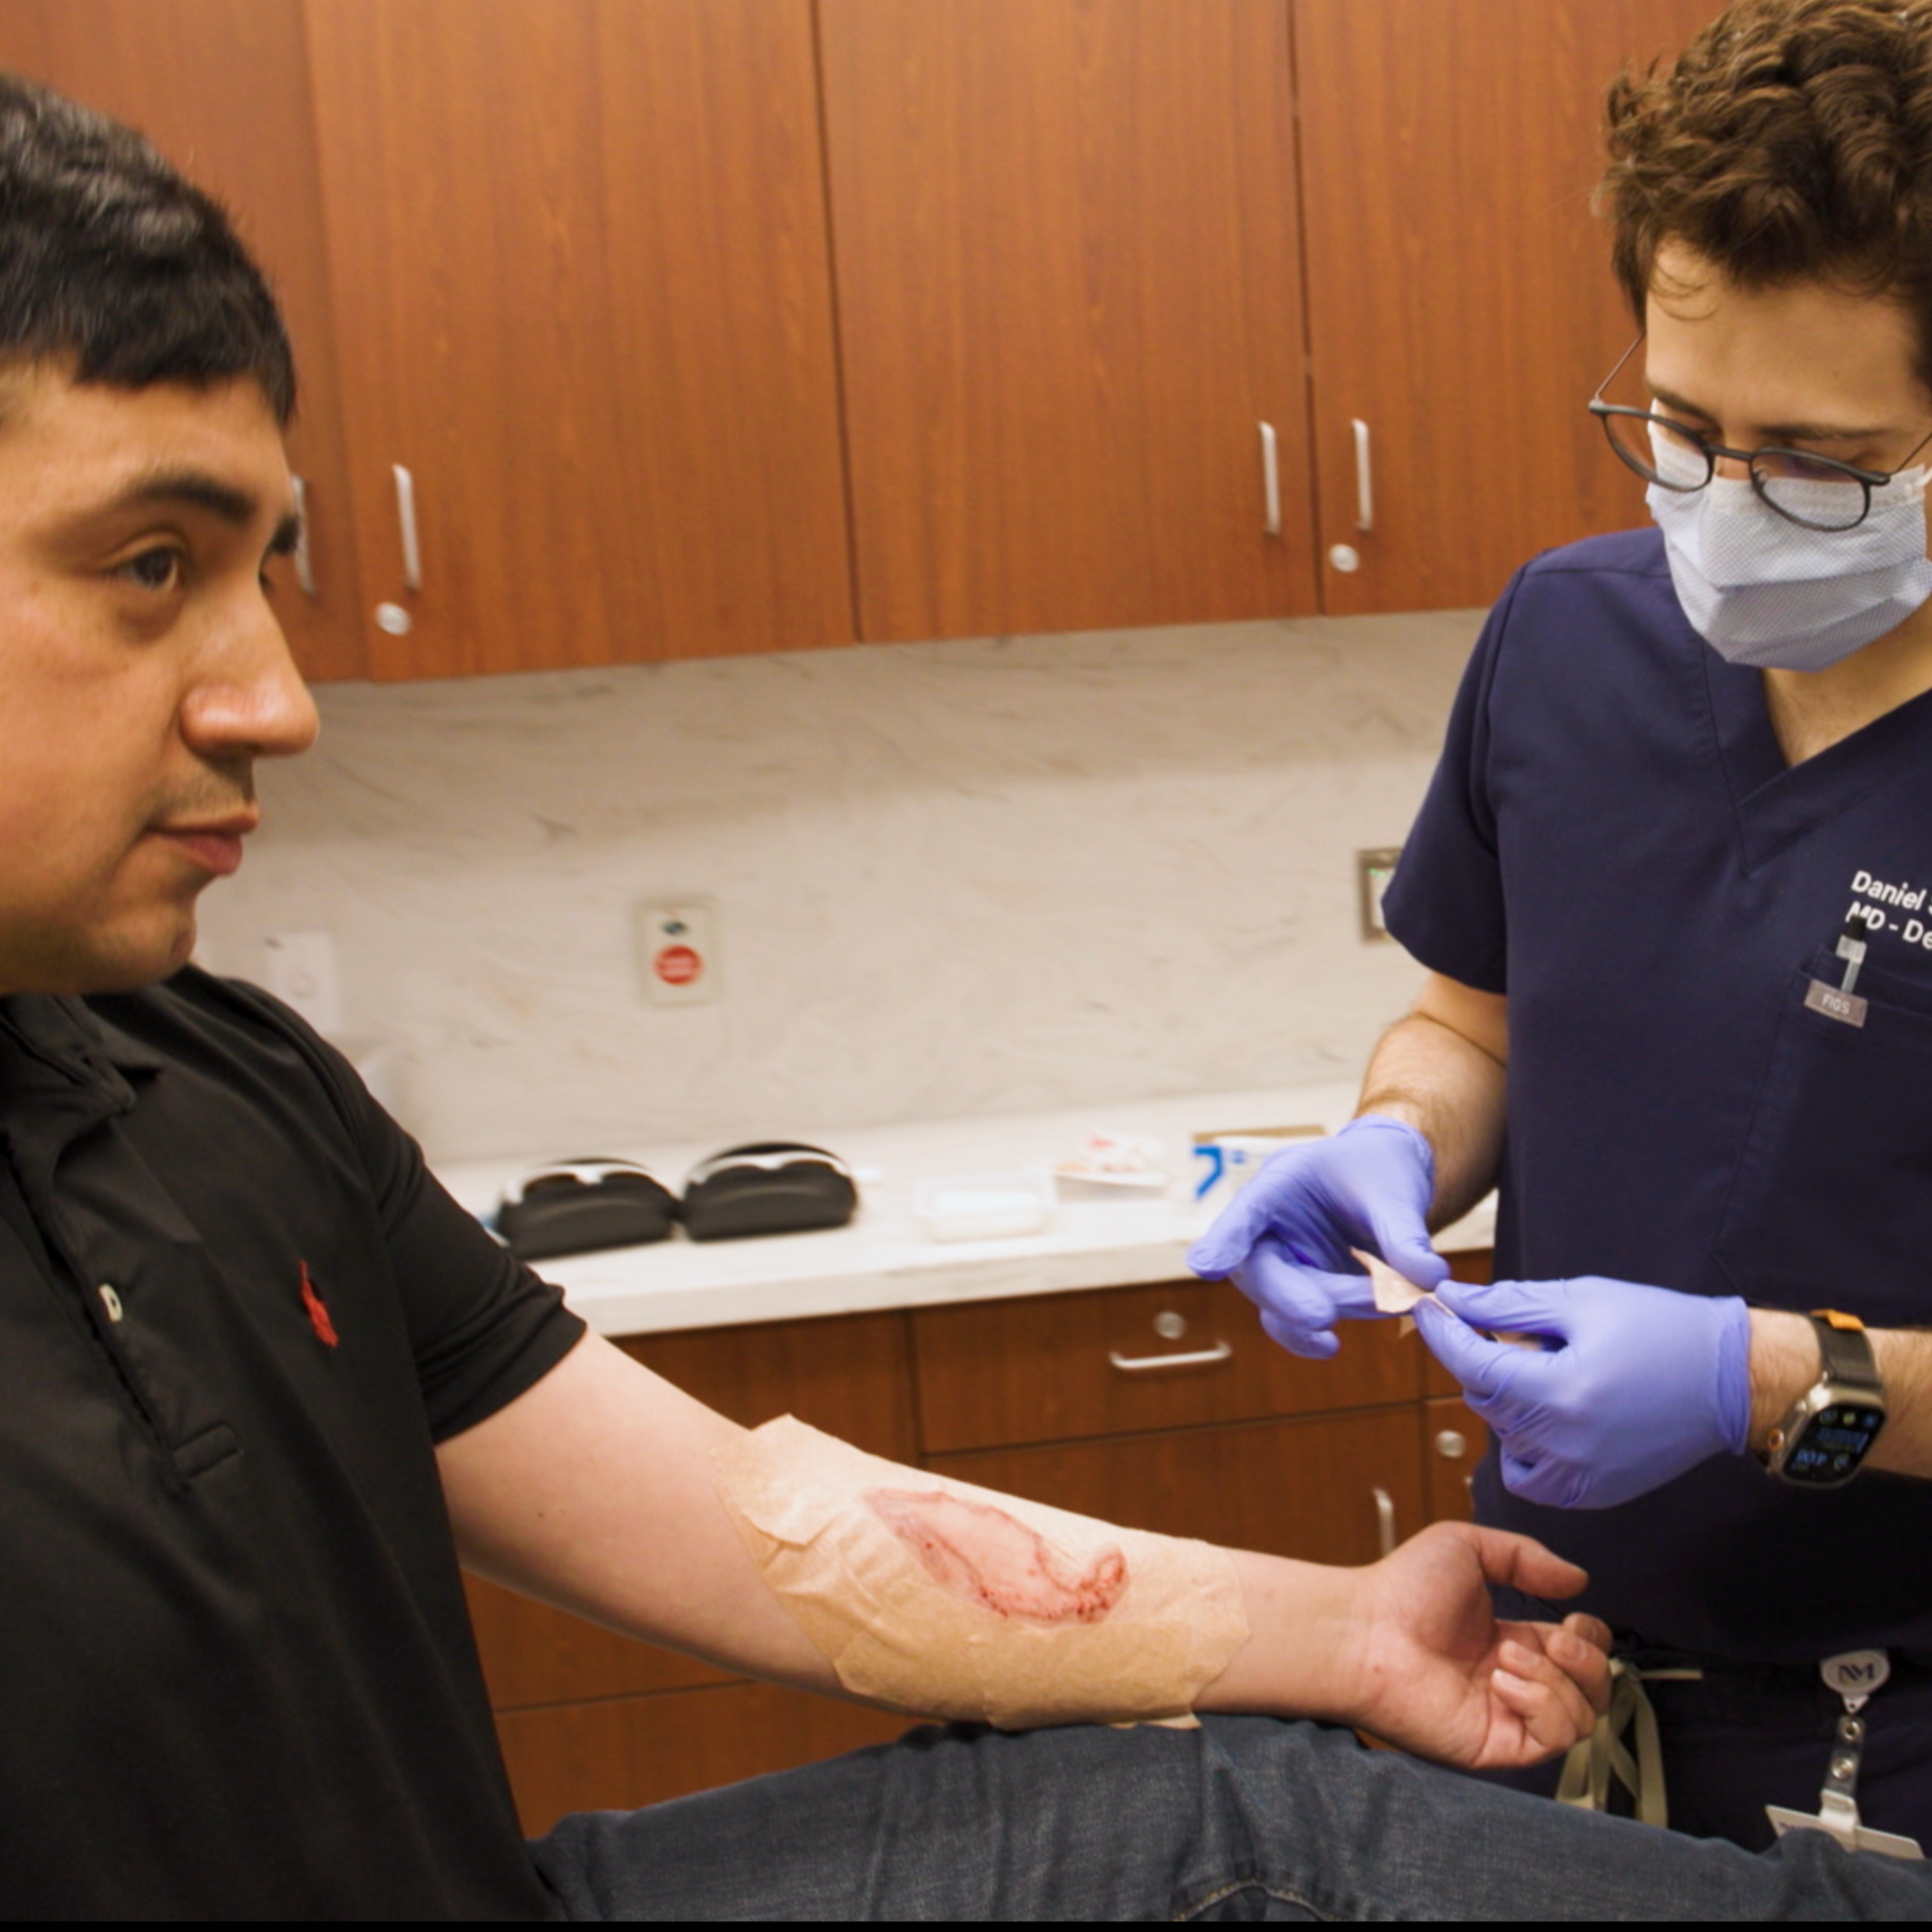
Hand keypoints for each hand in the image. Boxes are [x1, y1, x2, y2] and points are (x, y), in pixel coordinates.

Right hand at [1186, 1115, 1446, 1357]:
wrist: (1388, 1177)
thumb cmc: (1381, 1168)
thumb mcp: (1395, 1190)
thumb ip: (1406, 1234)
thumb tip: (1429, 1280)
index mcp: (1279, 1185)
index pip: (1244, 1213)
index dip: (1224, 1241)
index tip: (1208, 1268)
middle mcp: (1268, 1228)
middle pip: (1258, 1270)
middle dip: (1288, 1296)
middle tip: (1324, 1315)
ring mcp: (1283, 1264)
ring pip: (1278, 1303)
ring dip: (1324, 1312)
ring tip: (1384, 1304)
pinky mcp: (1303, 1291)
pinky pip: (1294, 1323)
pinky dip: (1309, 1338)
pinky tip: (1330, 1347)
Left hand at [1330, 1522, 1611, 1768]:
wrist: (1363, 1630)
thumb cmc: (1402, 1586)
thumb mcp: (1467, 1548)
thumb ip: (1525, 1556)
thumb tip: (1578, 1577)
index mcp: (1511, 1642)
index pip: (1579, 1653)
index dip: (1591, 1639)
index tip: (1573, 1618)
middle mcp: (1514, 1682)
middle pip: (1592, 1690)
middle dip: (1588, 1661)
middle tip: (1557, 1639)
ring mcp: (1506, 1716)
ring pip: (1580, 1717)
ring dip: (1557, 1680)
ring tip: (1506, 1657)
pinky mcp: (1494, 1745)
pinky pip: (1551, 1741)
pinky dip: (1541, 1707)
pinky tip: (1501, 1682)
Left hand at [1413, 1276, 1750, 1509]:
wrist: (1730, 1380)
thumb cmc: (1661, 1330)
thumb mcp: (1579, 1301)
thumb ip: (1506, 1306)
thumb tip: (1452, 1301)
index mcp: (1560, 1393)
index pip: (1471, 1366)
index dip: (1442, 1333)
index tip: (1428, 1307)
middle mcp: (1564, 1445)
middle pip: (1482, 1399)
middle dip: (1483, 1360)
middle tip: (1521, 1333)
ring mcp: (1578, 1477)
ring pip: (1502, 1434)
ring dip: (1508, 1399)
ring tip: (1559, 1371)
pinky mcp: (1590, 1493)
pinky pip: (1528, 1473)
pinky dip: (1525, 1443)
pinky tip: (1557, 1411)